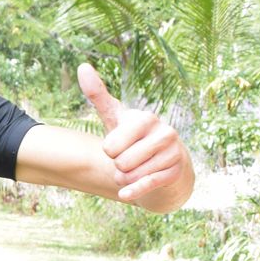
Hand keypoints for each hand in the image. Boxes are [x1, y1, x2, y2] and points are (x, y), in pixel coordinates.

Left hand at [79, 63, 189, 204]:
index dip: (109, 150)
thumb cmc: (133, 139)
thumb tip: (82, 67)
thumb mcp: (115, 118)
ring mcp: (173, 152)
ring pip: (130, 175)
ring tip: (136, 169)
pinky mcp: (176, 172)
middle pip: (120, 162)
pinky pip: (145, 185)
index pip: (110, 145)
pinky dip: (132, 192)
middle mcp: (164, 131)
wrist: (164, 164)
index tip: (119, 145)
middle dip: (118, 166)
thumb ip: (98, 96)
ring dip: (125, 178)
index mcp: (145, 118)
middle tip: (129, 160)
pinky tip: (126, 193)